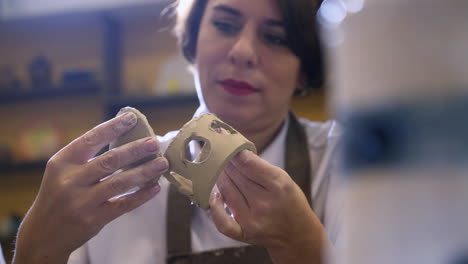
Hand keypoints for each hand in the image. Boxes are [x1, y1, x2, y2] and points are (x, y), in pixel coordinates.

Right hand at [13, 112, 168, 263]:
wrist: (43, 234)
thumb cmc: (58, 195)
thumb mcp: (61, 172)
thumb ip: (86, 156)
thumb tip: (122, 135)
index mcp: (62, 163)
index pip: (90, 139)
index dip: (112, 127)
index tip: (131, 117)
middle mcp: (70, 181)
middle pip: (109, 161)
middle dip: (135, 150)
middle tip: (154, 142)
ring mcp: (82, 202)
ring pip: (119, 182)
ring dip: (144, 172)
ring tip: (162, 163)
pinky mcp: (94, 219)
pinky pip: (123, 205)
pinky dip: (141, 196)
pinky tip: (155, 188)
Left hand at [210, 150, 328, 263]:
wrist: (297, 233)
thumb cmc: (288, 200)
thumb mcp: (283, 178)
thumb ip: (259, 166)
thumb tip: (233, 153)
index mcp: (278, 185)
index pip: (247, 163)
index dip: (234, 152)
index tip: (228, 145)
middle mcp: (264, 203)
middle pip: (235, 175)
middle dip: (226, 163)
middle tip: (220, 155)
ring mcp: (252, 220)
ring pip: (227, 191)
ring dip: (220, 178)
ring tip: (218, 170)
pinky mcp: (243, 233)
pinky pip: (221, 222)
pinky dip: (214, 208)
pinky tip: (214, 196)